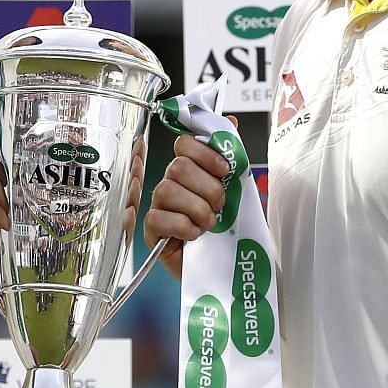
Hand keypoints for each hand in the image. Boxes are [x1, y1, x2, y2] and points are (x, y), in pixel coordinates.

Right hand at [142, 133, 233, 280]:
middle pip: (178, 167)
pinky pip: (159, 218)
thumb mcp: (236, 189)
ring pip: (168, 190)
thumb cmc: (225, 228)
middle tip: (219, 205)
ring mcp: (158, 206)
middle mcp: (170, 184)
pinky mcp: (151, 230)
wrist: (222, 267)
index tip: (223, 170)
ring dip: (197, 209)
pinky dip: (183, 227)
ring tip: (209, 224)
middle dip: (207, 187)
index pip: (184, 144)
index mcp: (189, 171)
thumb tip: (230, 121)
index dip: (204, 152)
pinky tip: (194, 235)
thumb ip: (230, 157)